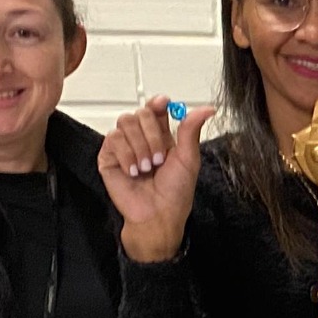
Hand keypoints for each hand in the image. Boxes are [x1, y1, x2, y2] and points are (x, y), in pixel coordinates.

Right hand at [101, 97, 215, 263]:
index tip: (164, 104)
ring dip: (140, 146)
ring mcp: (124, 146)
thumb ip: (191, 130)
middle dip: (152, 134)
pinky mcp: (109, 156)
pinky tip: (134, 171)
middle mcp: (142, 138)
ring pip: (125, 122)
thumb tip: (208, 109)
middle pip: (140, 112)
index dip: (158, 103)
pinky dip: (127, 154)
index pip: (156, 109)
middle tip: (160, 158)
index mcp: (162, 136)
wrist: (158, 215)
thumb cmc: (175, 193)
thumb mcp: (188, 159)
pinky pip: (113, 138)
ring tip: (147, 167)